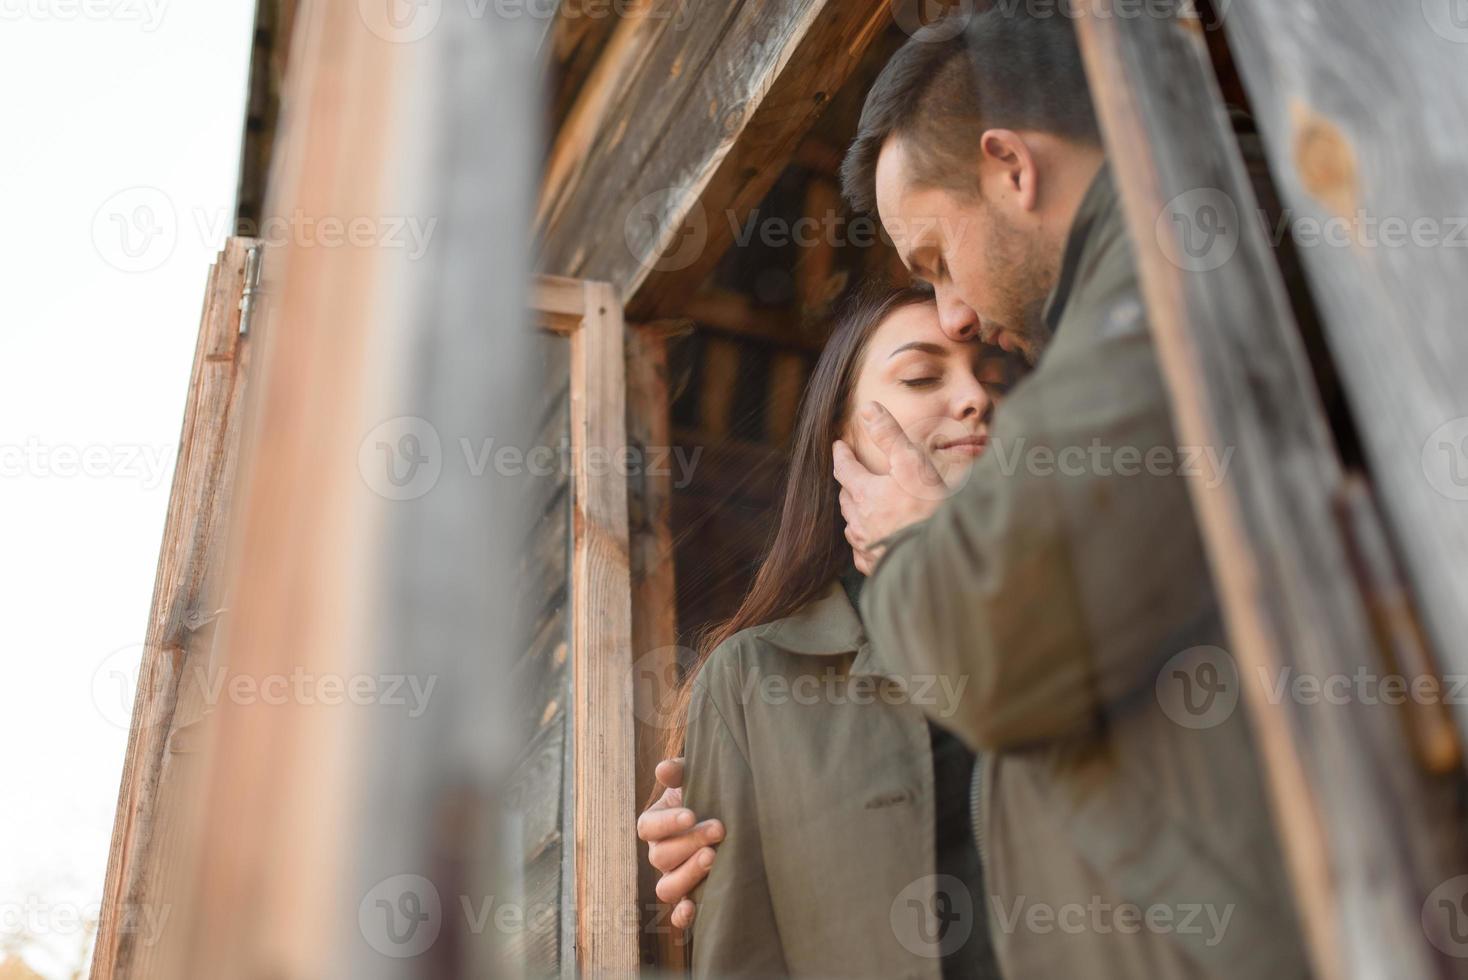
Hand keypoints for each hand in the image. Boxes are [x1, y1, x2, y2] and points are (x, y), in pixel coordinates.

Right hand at [635, 757, 724, 927]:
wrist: (736, 815)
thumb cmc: (710, 794)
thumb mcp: (697, 779)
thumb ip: (680, 773)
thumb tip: (663, 769)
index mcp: (656, 824)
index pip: (647, 827)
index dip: (666, 823)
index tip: (691, 814)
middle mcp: (660, 854)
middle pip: (660, 857)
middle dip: (689, 843)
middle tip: (719, 829)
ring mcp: (674, 877)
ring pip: (666, 888)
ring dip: (687, 875)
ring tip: (713, 858)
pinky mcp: (691, 897)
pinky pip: (678, 913)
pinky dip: (681, 915)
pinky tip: (694, 908)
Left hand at [833, 402, 949, 573]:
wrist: (937, 557)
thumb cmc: (927, 509)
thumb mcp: (911, 463)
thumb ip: (889, 434)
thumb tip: (867, 408)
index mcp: (865, 493)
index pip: (844, 468)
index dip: (841, 454)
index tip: (838, 445)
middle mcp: (859, 521)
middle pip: (846, 497)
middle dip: (848, 483)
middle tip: (851, 474)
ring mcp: (866, 546)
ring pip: (852, 525)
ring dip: (855, 512)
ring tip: (862, 506)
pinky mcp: (876, 566)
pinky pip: (862, 552)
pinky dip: (864, 541)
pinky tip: (871, 541)